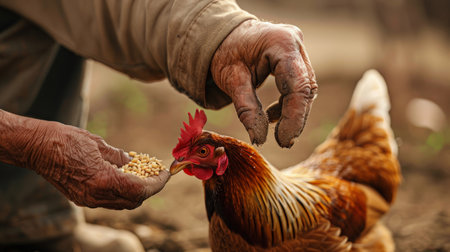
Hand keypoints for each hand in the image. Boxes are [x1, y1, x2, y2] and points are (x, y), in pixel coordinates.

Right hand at [18, 119, 168, 209]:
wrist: (36, 147)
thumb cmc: (66, 140)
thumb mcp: (99, 144)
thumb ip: (119, 157)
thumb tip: (132, 162)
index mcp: (103, 181)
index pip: (140, 190)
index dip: (157, 184)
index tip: (165, 174)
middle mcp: (96, 195)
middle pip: (133, 201)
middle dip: (149, 189)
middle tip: (156, 174)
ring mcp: (88, 200)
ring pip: (121, 203)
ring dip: (136, 192)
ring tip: (143, 175)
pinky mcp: (81, 198)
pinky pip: (108, 200)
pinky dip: (121, 191)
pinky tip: (124, 177)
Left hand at [211, 20, 316, 147]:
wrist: (221, 36)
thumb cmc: (224, 53)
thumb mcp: (231, 81)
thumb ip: (246, 109)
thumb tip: (259, 139)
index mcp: (281, 43)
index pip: (297, 86)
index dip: (294, 117)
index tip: (284, 141)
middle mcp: (295, 43)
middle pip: (305, 88)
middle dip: (295, 117)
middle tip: (283, 141)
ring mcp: (297, 49)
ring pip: (304, 88)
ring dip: (292, 111)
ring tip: (271, 124)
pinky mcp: (295, 58)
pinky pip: (298, 85)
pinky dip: (287, 104)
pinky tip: (272, 115)